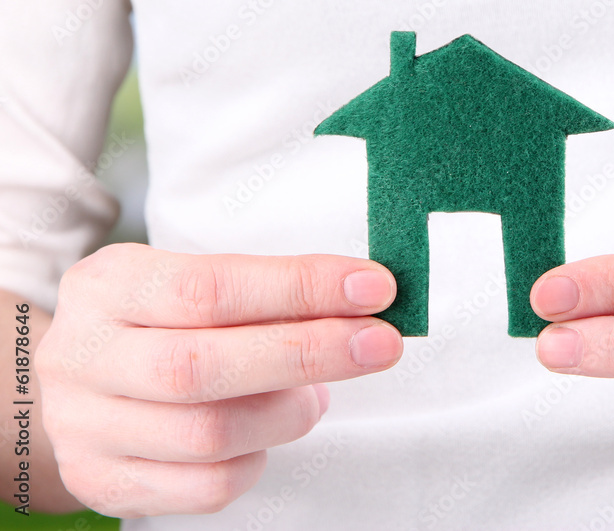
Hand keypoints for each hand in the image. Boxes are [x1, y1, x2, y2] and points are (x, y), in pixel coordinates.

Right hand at [37, 243, 400, 516]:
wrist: (80, 380)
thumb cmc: (157, 321)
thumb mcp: (190, 282)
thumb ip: (264, 292)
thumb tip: (361, 302)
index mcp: (110, 286)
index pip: (211, 286)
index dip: (300, 288)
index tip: (372, 287)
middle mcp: (86, 357)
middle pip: (203, 366)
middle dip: (309, 353)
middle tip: (380, 343)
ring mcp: (87, 428)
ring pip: (209, 434)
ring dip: (288, 412)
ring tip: (315, 392)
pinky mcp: (107, 483)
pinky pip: (207, 486)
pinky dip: (259, 458)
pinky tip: (267, 431)